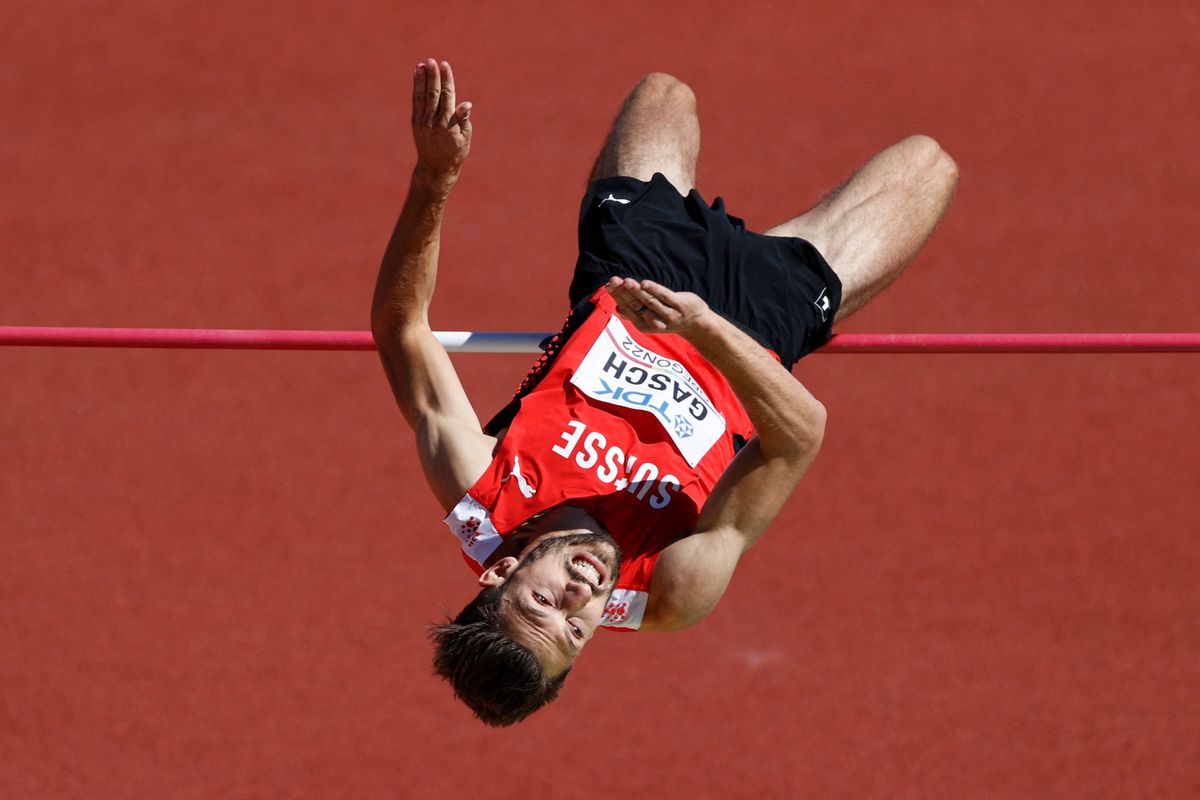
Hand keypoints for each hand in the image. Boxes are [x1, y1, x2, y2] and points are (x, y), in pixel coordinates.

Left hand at [411, 59, 471, 186]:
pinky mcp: (415, 123)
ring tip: (422, 65)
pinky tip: (416, 76)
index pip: (448, 96)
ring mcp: (422, 122)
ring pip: (422, 96)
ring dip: (422, 79)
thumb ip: (464, 120)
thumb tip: (466, 104)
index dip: (446, 79)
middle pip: (433, 94)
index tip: (445, 65)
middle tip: (432, 61)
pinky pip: (416, 102)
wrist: (436, 168)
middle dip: (433, 76)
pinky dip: (416, 88)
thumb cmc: (455, 152)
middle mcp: (433, 121)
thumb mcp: (465, 138)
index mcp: (448, 124)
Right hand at [605, 277, 710, 335]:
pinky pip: (665, 297)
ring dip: (636, 291)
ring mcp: (669, 314)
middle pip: (635, 306)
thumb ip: (636, 314)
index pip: (627, 310)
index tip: (608, 285)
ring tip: (625, 281)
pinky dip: (654, 290)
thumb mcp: (652, 319)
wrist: (697, 323)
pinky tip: (645, 283)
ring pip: (649, 301)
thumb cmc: (670, 317)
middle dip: (622, 293)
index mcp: (644, 326)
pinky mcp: (680, 305)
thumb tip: (618, 309)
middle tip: (612, 280)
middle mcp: (654, 322)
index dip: (617, 297)